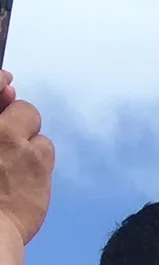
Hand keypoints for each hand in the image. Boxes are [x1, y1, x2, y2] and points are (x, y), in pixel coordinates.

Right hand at [0, 80, 54, 246]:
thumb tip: (10, 88)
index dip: (2, 82)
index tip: (7, 82)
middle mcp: (1, 131)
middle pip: (26, 111)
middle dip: (22, 123)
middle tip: (12, 141)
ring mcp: (18, 147)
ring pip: (40, 137)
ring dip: (32, 148)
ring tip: (15, 168)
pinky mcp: (38, 167)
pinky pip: (47, 156)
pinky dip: (40, 165)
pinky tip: (25, 181)